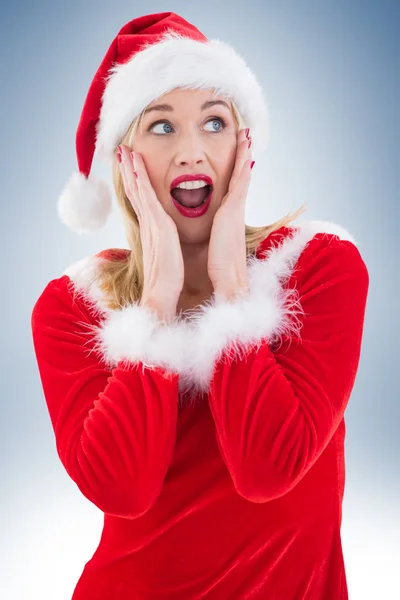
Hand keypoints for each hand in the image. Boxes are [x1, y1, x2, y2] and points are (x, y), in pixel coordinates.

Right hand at [117, 145, 184, 309]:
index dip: (134, 182)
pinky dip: (140, 179)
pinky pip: (146, 196)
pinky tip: (136, 165)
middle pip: (134, 190)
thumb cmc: (167, 280)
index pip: (140, 200)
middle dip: (128, 170)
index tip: (130, 167)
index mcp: (151, 229)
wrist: (161, 294)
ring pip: (137, 189)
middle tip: (121, 151)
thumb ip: (165, 244)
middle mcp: (148, 223)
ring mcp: (151, 223)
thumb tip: (167, 240)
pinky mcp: (157, 225)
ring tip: (125, 151)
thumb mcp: (168, 255)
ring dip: (131, 168)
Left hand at [207, 128, 253, 299]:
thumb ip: (214, 236)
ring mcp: (236, 210)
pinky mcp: (234, 212)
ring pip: (242, 174)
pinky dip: (243, 166)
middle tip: (245, 136)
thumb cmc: (220, 269)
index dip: (236, 170)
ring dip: (244, 154)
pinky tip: (246, 152)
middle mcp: (235, 211)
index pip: (233, 188)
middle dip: (242, 156)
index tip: (238, 155)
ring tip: (246, 134)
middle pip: (240, 176)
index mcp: (229, 219)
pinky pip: (240, 182)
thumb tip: (212, 235)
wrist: (229, 283)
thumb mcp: (214, 245)